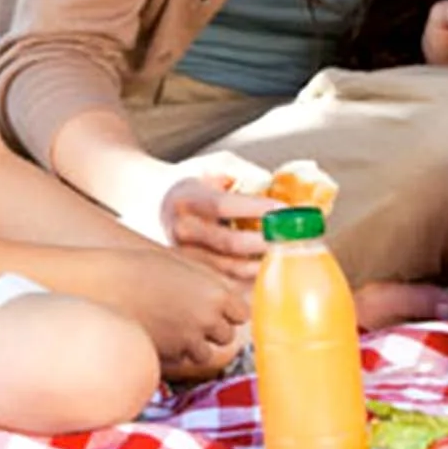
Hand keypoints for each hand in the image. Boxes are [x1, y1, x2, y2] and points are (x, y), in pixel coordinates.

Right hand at [91, 246, 250, 381]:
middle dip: (211, 327)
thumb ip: (210, 281)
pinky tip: (156, 332)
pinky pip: (181, 359)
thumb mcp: (179, 264)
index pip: (241, 312)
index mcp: (215, 294)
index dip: (227, 308)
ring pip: (205, 353)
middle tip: (187, 311)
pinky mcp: (169, 359)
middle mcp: (207, 322)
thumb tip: (231, 292)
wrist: (100, 287)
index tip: (213, 303)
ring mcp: (188, 343)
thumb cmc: (137, 268)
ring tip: (170, 323)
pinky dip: (174, 351)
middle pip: (226, 335)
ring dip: (193, 343)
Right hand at [160, 176, 277, 285]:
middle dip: (266, 242)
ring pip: (228, 269)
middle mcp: (183, 228)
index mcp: (188, 199)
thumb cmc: (193, 183)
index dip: (257, 209)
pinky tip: (268, 275)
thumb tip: (274, 183)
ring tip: (287, 260)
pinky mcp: (191, 273)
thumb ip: (242, 171)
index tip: (286, 210)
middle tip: (294, 240)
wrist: (153, 201)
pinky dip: (249, 282)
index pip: (224, 206)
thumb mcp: (213, 166)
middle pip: (230, 243)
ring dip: (261, 266)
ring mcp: (184, 254)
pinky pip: (224, 283)